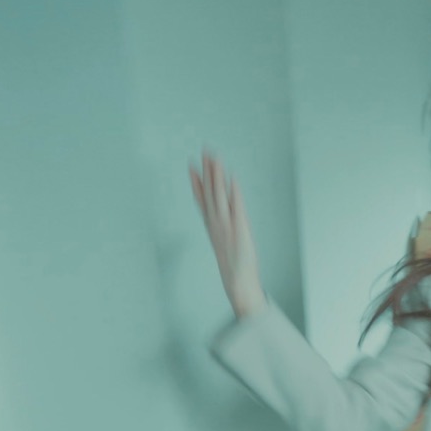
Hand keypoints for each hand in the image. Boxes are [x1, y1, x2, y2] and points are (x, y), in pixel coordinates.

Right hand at [190, 150, 265, 317]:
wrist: (237, 279)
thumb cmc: (233, 262)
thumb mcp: (221, 240)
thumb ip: (217, 225)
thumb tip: (214, 214)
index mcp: (211, 224)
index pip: (201, 198)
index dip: (196, 181)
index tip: (191, 165)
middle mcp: (216, 222)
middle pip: (210, 192)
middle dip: (207, 172)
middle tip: (205, 152)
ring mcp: (226, 223)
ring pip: (219, 195)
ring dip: (217, 176)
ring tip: (216, 158)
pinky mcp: (239, 227)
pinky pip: (236, 206)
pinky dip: (234, 192)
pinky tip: (233, 179)